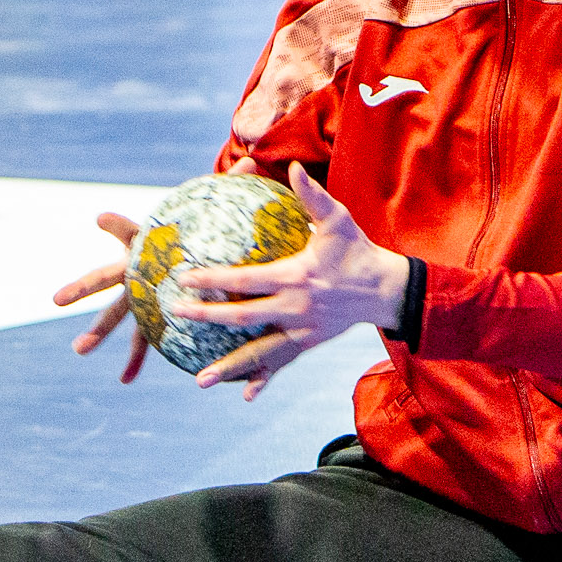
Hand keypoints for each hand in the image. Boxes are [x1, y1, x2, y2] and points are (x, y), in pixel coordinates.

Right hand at [50, 157, 269, 384]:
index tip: (101, 217)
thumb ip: (231, 188)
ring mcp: (138, 296)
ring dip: (97, 332)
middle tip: (56, 299)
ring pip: (114, 315)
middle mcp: (134, 270)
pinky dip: (136, 360)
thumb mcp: (215, 213)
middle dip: (81, 287)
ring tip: (80, 349)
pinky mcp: (151, 317)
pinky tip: (127, 380)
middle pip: (104, 277)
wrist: (189, 251)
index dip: (116, 224)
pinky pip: (142, 341)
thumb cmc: (198, 230)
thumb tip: (254, 161)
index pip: (128, 231)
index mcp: (145, 243)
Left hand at [169, 163, 409, 401]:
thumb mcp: (339, 220)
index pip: (246, 279)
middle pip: (243, 317)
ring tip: (200, 380)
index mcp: (296, 277)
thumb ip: (313, 196)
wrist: (385, 290)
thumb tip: (294, 167)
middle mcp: (296, 308)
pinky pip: (281, 363)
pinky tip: (245, 394)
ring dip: (229, 367)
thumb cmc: (357, 251)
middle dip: (206, 317)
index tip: (185, 278)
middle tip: (175, 314)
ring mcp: (302, 331)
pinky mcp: (309, 344)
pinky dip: (263, 378)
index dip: (214, 279)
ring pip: (259, 352)